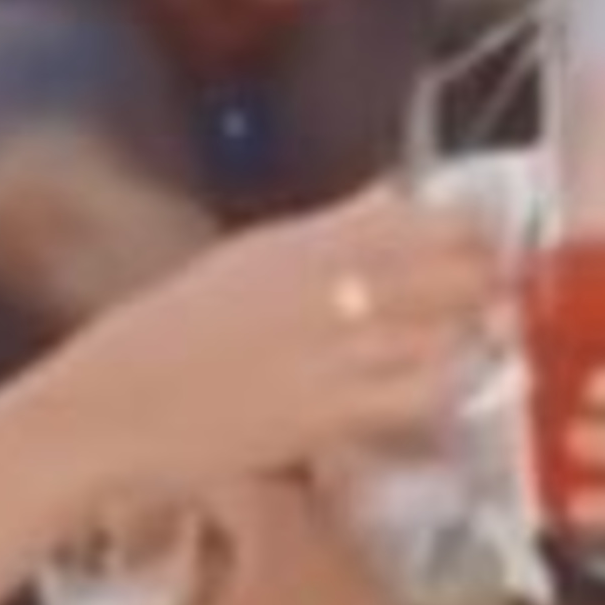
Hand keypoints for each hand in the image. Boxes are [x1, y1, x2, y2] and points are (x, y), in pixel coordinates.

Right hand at [78, 185, 500, 499]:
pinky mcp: (332, 408)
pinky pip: (426, 391)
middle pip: (454, 266)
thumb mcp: (245, 260)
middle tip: (499, 309)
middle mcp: (326, 279)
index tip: (489, 254)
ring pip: (453, 326)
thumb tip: (393, 194)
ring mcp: (333, 343)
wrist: (104, 409)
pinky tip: (443, 398)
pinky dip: (448, 392)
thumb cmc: (163, 344)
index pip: (425, 215)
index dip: (473, 235)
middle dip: (490, 286)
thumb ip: (329, 229)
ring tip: (479, 352)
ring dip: (477, 339)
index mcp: (303, 237)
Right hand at [154, 472, 413, 604]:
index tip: (113, 537)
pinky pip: (273, 583)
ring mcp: (322, 551)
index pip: (190, 478)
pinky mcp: (340, 593)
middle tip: (131, 571)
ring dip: (208, 573)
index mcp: (264, 501)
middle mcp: (296, 511)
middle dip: (175, 539)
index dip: (147, 505)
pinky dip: (241, 603)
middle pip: (220, 510)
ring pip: (248, 547)